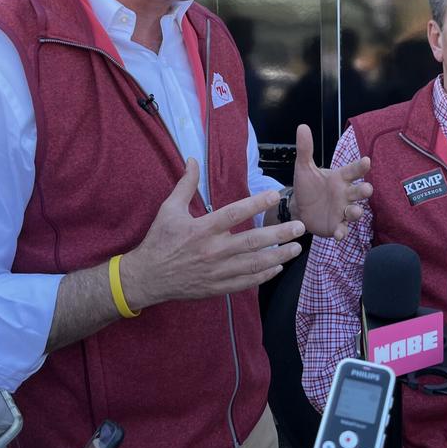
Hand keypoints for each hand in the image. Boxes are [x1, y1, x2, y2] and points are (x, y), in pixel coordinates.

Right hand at [122, 158, 305, 305]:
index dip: (256, 203)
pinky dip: (263, 276)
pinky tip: (277, 267)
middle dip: (279, 234)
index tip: (275, 195)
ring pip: (254, 264)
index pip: (234, 214)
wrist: (146, 277)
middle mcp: (213, 251)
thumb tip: (192, 160)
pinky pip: (245, 282)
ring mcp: (216, 271)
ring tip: (296, 249)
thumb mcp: (169, 209)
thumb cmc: (159, 240)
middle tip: (299, 227)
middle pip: (252, 242)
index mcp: (202, 229)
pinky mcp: (217, 287)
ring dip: (278, 256)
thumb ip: (185, 184)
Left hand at [292, 125, 372, 240]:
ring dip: (356, 212)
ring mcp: (342, 210)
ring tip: (354, 211)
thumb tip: (302, 127)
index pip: (353, 170)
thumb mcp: (303, 167)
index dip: (361, 166)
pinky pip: (342, 229)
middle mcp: (345, 194)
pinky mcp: (336, 225)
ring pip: (354, 211)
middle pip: (359, 192)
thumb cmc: (307, 186)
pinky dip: (342, 232)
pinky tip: (339, 234)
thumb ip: (305, 149)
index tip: (367, 161)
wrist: (299, 207)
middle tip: (367, 189)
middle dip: (364, 190)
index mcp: (340, 178)